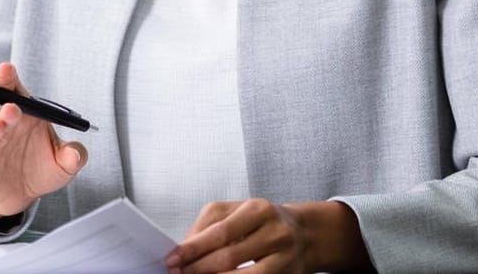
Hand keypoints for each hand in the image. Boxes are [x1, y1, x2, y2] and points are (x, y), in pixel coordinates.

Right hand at [0, 62, 87, 226]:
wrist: (23, 196)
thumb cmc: (43, 169)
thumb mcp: (64, 164)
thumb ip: (73, 156)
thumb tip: (76, 154)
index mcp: (24, 117)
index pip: (15, 92)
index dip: (9, 79)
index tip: (7, 69)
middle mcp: (3, 127)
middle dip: (4, 107)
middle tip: (12, 107)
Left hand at [164, 199, 370, 273]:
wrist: (305, 234)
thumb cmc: (262, 221)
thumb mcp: (237, 212)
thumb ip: (210, 225)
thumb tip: (184, 247)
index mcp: (257, 209)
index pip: (219, 231)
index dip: (193, 248)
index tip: (172, 258)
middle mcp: (274, 232)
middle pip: (229, 255)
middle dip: (198, 267)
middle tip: (178, 273)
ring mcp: (284, 257)